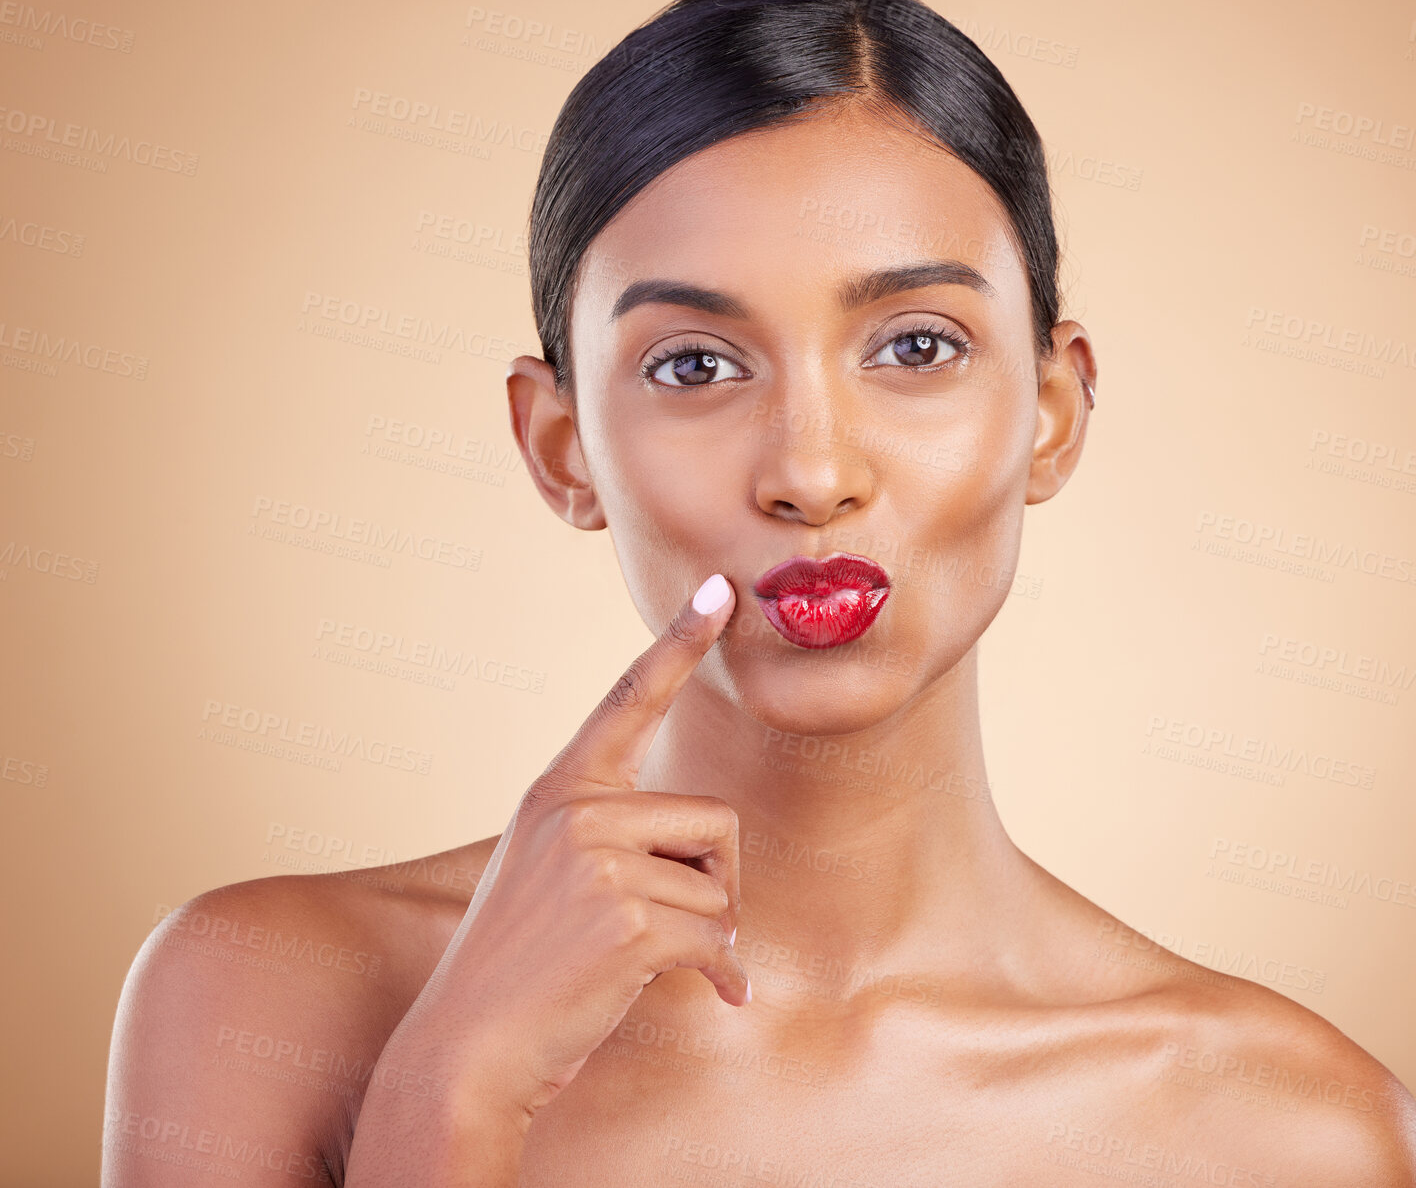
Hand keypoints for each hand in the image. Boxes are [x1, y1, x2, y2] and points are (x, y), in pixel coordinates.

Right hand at [387, 572, 748, 1130]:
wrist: (467, 1051)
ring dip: (708, 935)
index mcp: (559, 791)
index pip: (627, 700)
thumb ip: (616, 842)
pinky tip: (709, 996)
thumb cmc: (522, 968)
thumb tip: (719, 861)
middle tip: (665, 930)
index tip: (718, 589)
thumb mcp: (553, 876)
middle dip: (713, 885)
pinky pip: (718, 937)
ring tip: (648, 962)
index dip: (677, 642)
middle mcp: (576, 811)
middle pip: (713, 821)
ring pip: (720, 885)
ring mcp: (598, 861)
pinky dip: (722, 976)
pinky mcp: (626, 917)